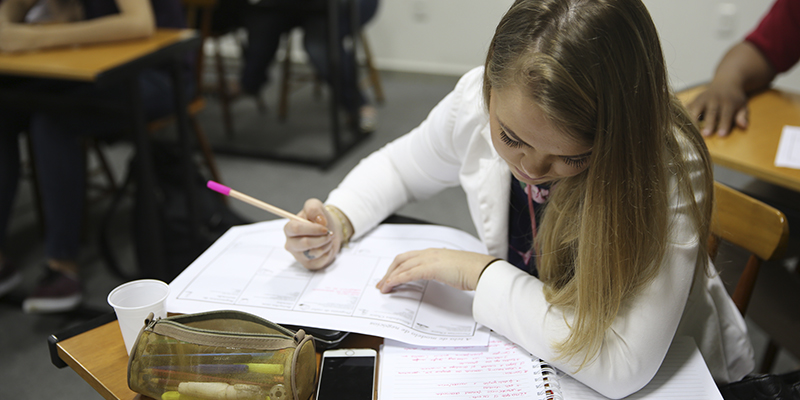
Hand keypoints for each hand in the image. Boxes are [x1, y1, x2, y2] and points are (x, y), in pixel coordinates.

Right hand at [283, 199, 339, 270]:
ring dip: (326, 244)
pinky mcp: (308, 264)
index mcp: (289, 228)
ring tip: (328, 239)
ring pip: (314, 253)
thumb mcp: (315, 205)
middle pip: (305, 243)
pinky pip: (320, 261)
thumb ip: (313, 208)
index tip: (324, 227)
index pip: (295, 229)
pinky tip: (326, 247)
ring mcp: (299, 255)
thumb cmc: (318, 219)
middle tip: (330, 234)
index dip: (311, 229)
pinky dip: (328, 252)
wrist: (328, 230)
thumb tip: (320, 220)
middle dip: (321, 238)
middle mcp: (291, 243)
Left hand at [376, 248, 496, 292]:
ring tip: (383, 288)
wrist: (481, 269)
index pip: (409, 257)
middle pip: (401, 260)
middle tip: (382, 284)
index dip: (397, 267)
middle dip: (389, 271)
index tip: (391, 277)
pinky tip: (391, 286)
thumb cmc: (472, 270)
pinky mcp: (430, 268)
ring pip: (401, 266)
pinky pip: (407, 274)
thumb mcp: (453, 269)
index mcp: (434, 253)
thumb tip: (440, 276)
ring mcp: (429, 259)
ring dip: (389, 277)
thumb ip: (443, 270)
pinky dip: (396, 280)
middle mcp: (429, 253)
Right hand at [687, 81, 748, 136]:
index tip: (721, 135)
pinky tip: (681, 124)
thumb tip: (744, 126)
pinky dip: (684, 115)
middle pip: (711, 112)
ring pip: (696, 109)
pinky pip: (688, 107)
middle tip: (705, 135)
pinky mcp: (695, 99)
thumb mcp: (743, 105)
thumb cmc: (735, 98)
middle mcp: (715, 99)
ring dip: (693, 120)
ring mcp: (703, 98)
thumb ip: (742, 116)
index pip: (726, 114)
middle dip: (708, 123)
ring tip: (690, 132)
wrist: (726, 81)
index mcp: (728, 102)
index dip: (724, 125)